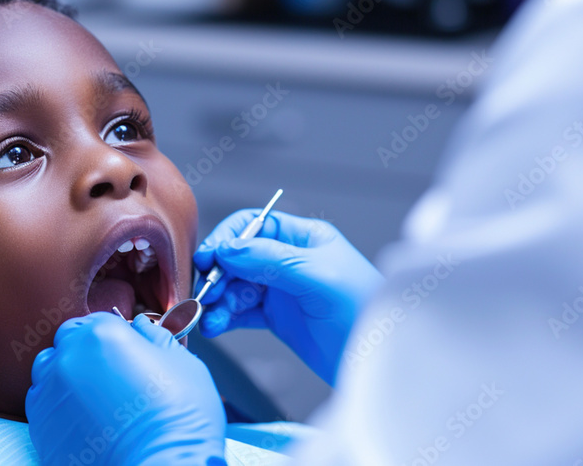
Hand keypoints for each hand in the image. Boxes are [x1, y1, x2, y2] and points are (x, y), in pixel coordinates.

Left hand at [26, 312, 226, 465]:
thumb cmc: (180, 417)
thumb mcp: (181, 363)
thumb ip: (156, 338)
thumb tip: (142, 327)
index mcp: (103, 334)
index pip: (97, 320)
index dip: (113, 336)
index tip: (124, 352)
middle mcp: (69, 356)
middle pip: (68, 341)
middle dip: (85, 351)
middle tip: (110, 375)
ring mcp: (51, 392)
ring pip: (48, 371)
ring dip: (67, 376)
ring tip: (95, 398)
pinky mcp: (41, 425)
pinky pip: (41, 404)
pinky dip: (57, 406)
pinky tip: (83, 419)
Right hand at [194, 210, 382, 383]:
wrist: (377, 358)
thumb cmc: (364, 310)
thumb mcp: (317, 277)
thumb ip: (271, 260)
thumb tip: (229, 248)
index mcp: (303, 238)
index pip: (254, 225)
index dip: (228, 239)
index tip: (209, 257)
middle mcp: (289, 260)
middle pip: (238, 257)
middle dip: (218, 274)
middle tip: (206, 293)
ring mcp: (281, 290)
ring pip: (235, 287)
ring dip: (218, 301)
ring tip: (209, 317)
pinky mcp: (276, 318)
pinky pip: (240, 312)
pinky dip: (225, 317)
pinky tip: (216, 325)